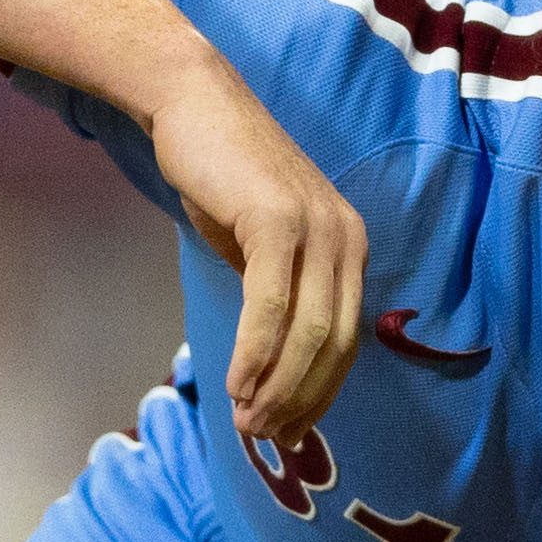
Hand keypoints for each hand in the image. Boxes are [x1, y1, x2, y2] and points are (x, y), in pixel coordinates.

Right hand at [147, 65, 366, 448]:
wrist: (192, 104)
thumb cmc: (221, 177)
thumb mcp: (261, 246)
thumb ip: (277, 297)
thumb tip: (270, 368)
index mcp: (350, 248)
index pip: (346, 340)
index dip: (320, 394)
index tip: (291, 431)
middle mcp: (345, 239)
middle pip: (333, 345)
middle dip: (300, 401)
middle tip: (264, 437)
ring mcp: (316, 228)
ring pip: (307, 333)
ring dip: (276, 388)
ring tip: (247, 422)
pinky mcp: (277, 221)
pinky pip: (271, 306)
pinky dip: (255, 354)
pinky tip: (236, 385)